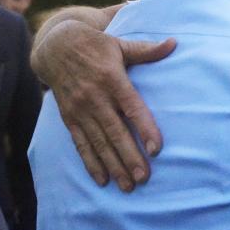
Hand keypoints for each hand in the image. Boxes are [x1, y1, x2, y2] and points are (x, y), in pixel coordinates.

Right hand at [31, 19, 175, 190]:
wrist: (55, 46)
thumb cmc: (96, 45)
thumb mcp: (120, 43)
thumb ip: (146, 50)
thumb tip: (174, 43)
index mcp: (112, 78)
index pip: (131, 107)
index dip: (144, 128)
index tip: (156, 149)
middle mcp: (95, 97)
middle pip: (115, 131)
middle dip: (129, 156)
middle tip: (144, 178)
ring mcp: (80, 109)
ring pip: (98, 142)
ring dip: (113, 165)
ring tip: (127, 186)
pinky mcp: (69, 118)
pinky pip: (80, 144)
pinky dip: (91, 163)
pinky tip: (102, 180)